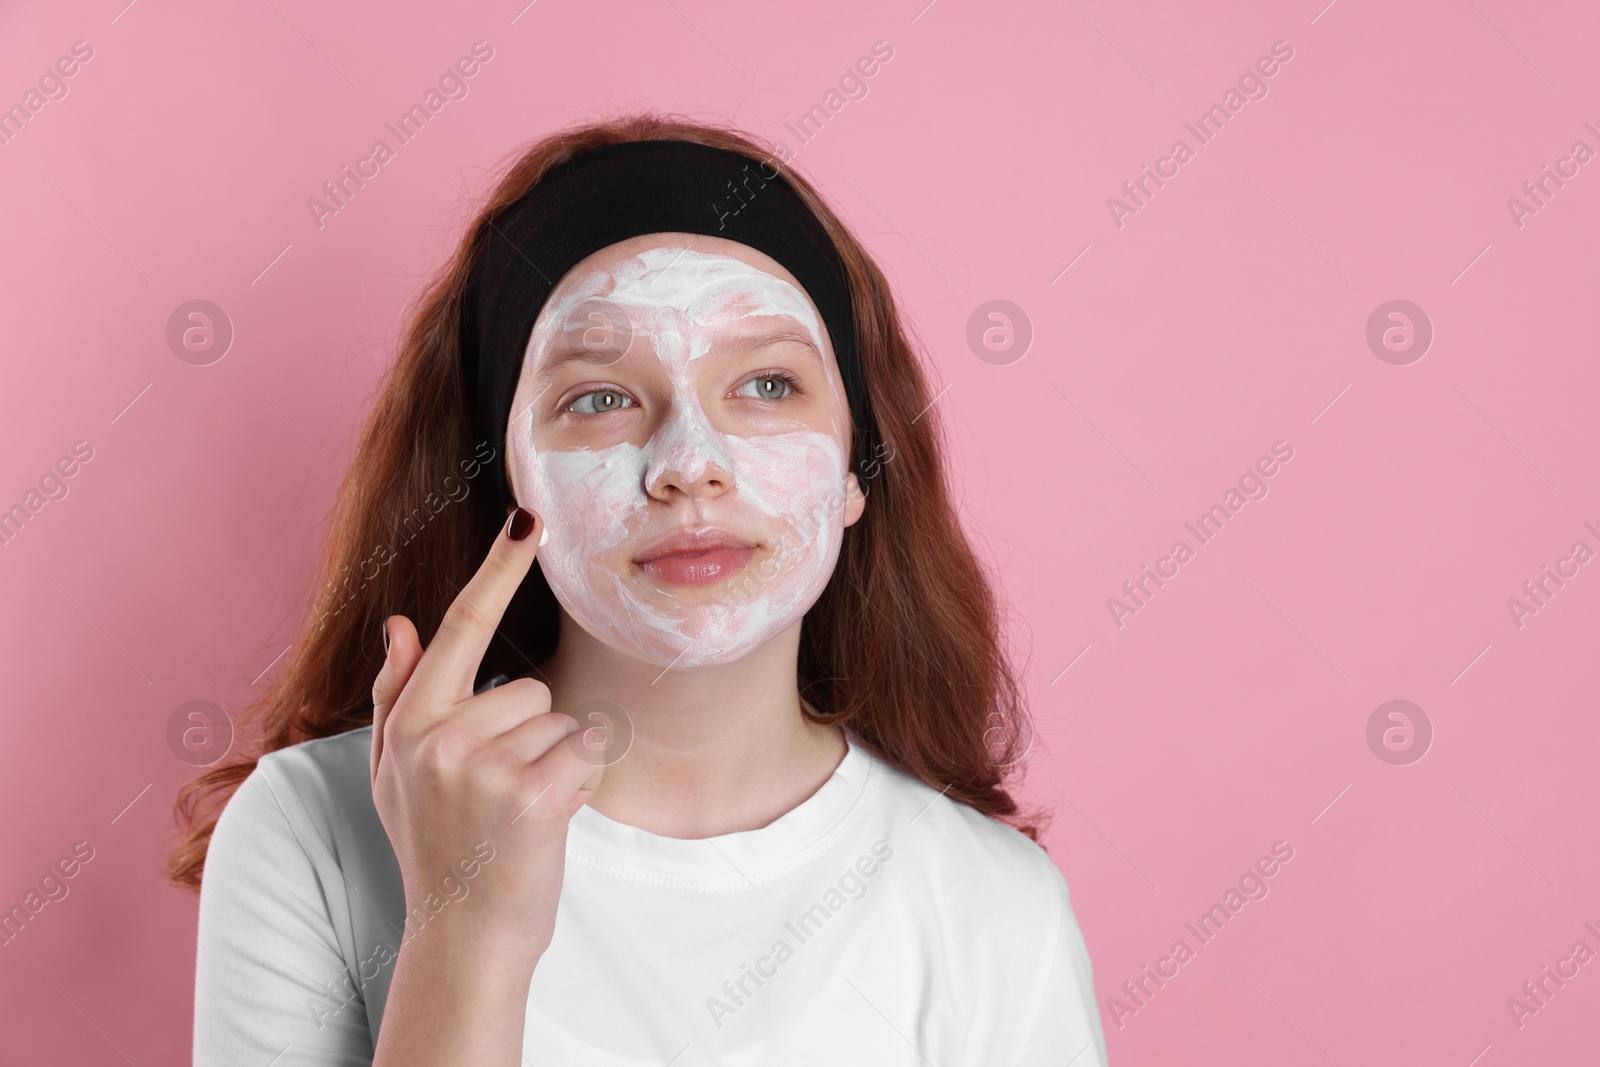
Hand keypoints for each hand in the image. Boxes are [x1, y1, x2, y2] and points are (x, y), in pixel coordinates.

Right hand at [370, 506, 602, 962]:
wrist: (462, 935)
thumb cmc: (437, 848)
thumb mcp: (396, 774)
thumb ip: (398, 695)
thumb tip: (398, 623)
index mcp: (413, 722)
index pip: (461, 627)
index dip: (498, 569)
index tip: (528, 518)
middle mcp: (440, 738)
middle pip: (531, 689)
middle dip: (532, 735)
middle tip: (500, 793)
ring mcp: (483, 767)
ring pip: (561, 722)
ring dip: (556, 762)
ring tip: (517, 810)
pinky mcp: (530, 795)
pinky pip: (585, 752)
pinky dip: (580, 782)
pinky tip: (545, 820)